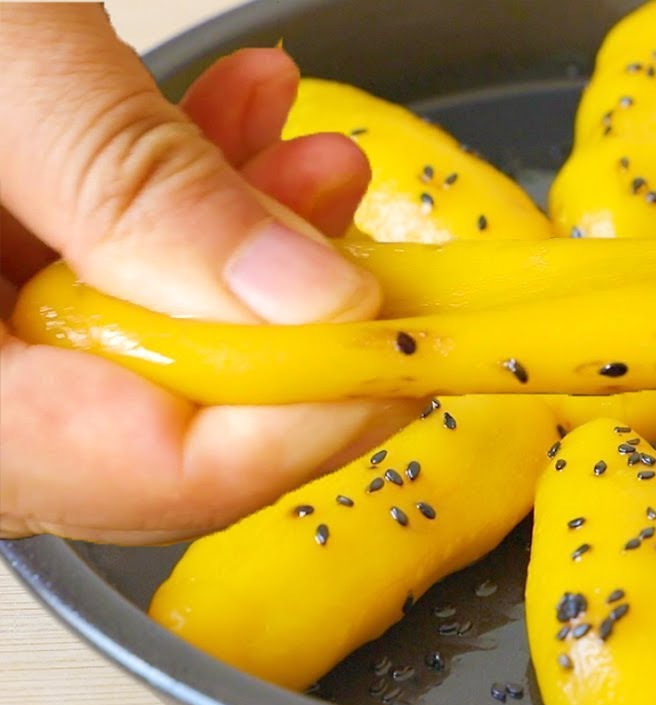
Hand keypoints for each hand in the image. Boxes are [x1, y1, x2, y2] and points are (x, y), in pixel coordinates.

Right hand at [0, 5, 417, 542]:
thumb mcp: (2, 66)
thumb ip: (142, 191)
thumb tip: (314, 303)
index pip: (133, 473)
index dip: (292, 426)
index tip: (401, 349)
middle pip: (153, 433)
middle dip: (289, 334)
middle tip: (375, 263)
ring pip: (147, 352)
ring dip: (254, 254)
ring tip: (314, 159)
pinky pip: (106, 279)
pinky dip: (188, 206)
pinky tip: (242, 128)